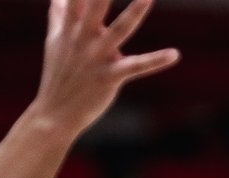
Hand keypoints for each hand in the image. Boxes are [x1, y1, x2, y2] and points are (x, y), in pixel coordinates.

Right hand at [29, 0, 178, 138]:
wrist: (53, 115)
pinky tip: (175, 54)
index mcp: (72, 25)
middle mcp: (83, 37)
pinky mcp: (109, 78)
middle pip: (97, 1)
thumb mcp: (55, 42)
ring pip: (119, 29)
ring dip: (135, 11)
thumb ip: (59, 16)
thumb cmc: (58, 76)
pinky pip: (136, 67)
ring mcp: (96, 57)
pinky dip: (156, 61)